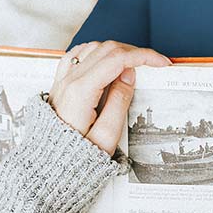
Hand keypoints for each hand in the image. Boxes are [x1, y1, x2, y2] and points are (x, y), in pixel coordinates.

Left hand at [48, 41, 170, 155]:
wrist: (51, 164)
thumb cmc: (77, 156)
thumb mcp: (106, 136)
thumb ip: (120, 102)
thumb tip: (129, 74)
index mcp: (81, 92)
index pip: (116, 59)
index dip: (143, 56)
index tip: (161, 63)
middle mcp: (69, 80)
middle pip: (106, 49)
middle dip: (134, 52)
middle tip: (152, 64)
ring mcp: (62, 79)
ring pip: (93, 47)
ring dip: (116, 51)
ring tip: (133, 65)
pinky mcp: (60, 83)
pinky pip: (78, 54)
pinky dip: (97, 52)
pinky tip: (107, 61)